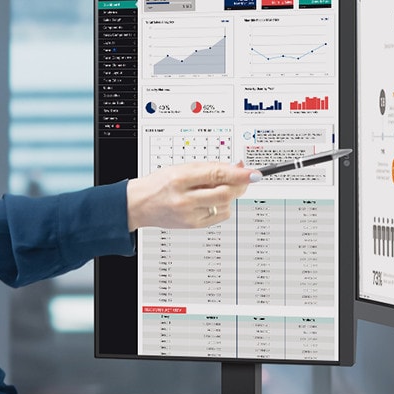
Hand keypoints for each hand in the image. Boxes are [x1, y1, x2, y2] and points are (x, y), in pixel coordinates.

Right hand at [125, 161, 254, 229]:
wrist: (139, 205)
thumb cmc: (160, 184)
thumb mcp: (181, 168)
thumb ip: (209, 168)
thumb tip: (238, 168)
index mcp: (180, 179)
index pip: (216, 175)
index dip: (239, 175)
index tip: (254, 173)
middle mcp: (184, 199)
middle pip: (224, 194)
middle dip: (239, 185)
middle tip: (244, 178)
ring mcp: (189, 215)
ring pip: (225, 205)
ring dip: (230, 195)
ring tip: (219, 187)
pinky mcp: (193, 226)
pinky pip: (220, 216)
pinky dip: (223, 206)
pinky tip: (212, 200)